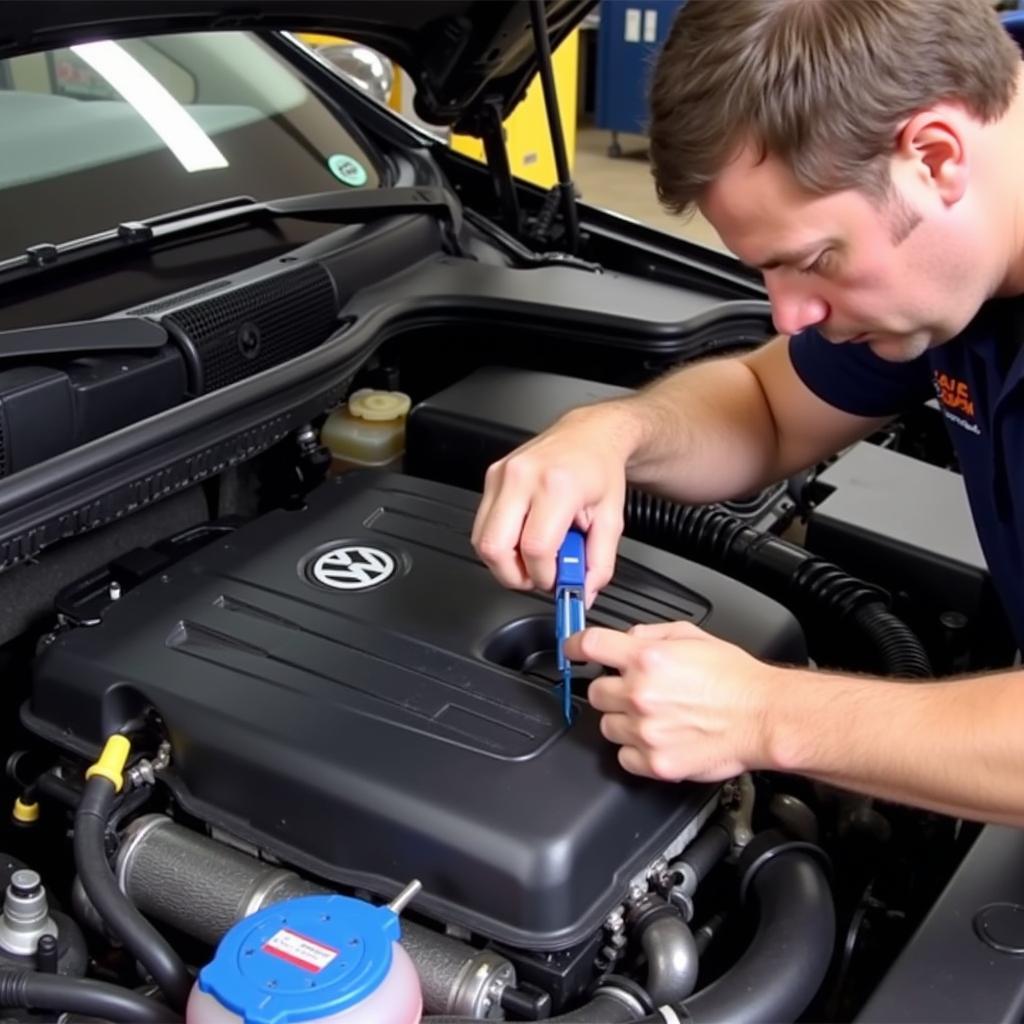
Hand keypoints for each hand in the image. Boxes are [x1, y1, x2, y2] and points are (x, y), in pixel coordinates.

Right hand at [471, 405, 636, 604]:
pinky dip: (499, 541)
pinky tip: (522, 536)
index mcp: (557, 486)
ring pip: (481, 539)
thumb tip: (583, 592)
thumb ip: (599, 563)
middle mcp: (523, 477)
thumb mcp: (611, 520)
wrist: (589, 435)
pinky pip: (482, 524)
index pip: (535, 549)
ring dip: (504, 560)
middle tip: (536, 575)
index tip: (555, 580)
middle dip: (514, 575)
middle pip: (495, 547)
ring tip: (532, 555)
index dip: (543, 576)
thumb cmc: (599, 470)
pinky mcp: (490, 476)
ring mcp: (501, 474)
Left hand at [565, 621, 780, 781]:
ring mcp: (646, 731)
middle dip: (612, 689)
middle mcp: (641, 694)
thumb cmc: (736, 678)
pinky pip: (623, 757)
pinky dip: (635, 750)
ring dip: (623, 720)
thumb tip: (627, 638)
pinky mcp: (655, 762)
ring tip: (654, 717)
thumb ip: (651, 634)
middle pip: (596, 691)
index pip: (589, 645)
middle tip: (636, 691)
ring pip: (607, 725)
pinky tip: (658, 739)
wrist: (764, 717)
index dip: (575, 646)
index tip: (572, 651)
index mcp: (648, 658)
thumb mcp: (692, 636)